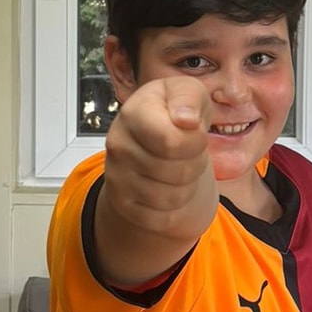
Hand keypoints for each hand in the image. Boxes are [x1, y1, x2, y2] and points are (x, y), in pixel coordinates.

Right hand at [102, 76, 217, 241]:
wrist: (152, 140)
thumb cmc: (175, 113)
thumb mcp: (188, 92)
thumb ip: (190, 98)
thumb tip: (186, 120)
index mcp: (133, 113)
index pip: (172, 142)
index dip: (196, 142)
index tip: (194, 131)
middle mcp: (118, 144)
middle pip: (178, 173)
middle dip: (195, 163)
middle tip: (188, 151)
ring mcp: (116, 176)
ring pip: (173, 198)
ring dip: (188, 185)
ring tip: (179, 166)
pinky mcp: (121, 203)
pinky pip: (163, 218)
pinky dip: (176, 207)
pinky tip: (169, 186)